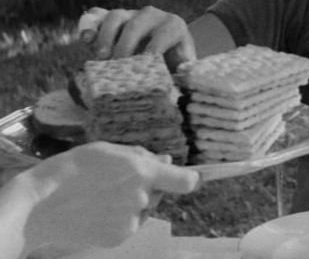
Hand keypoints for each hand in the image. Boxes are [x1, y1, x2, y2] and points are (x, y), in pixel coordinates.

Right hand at [20, 142, 200, 248]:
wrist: (39, 206)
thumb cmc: (71, 169)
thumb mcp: (108, 149)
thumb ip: (141, 155)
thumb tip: (166, 159)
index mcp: (142, 172)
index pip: (185, 181)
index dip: (190, 178)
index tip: (189, 177)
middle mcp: (142, 198)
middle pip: (159, 192)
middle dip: (147, 186)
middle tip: (117, 181)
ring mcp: (130, 221)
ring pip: (143, 209)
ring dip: (132, 203)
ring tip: (101, 196)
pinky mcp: (118, 238)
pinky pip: (128, 225)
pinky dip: (118, 218)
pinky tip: (97, 211)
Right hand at [78, 6, 195, 68]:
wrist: (169, 47)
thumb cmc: (175, 61)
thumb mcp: (182, 66)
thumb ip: (180, 74)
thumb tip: (175, 90)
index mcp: (173, 26)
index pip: (163, 34)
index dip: (151, 50)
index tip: (141, 66)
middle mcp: (152, 15)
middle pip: (135, 25)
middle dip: (124, 46)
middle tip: (115, 65)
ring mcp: (131, 14)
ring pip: (115, 16)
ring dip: (105, 36)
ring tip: (100, 58)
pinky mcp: (114, 18)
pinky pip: (98, 15)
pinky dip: (90, 25)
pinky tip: (85, 40)